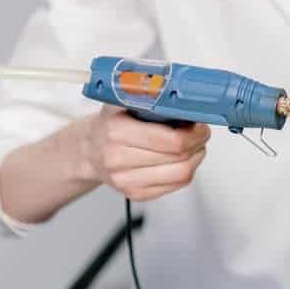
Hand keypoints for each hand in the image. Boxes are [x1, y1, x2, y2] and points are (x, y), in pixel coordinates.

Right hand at [81, 105, 210, 201]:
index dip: (194, 134)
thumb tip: (182, 97)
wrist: (90, 149)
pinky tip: (180, 159)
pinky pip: (175, 186)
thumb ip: (150, 94)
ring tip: (193, 146)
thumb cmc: (110, 123)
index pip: (172, 141)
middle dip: (198, 143)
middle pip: (180, 158)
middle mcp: (118, 159)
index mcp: (117, 131)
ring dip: (195, 158)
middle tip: (199, 133)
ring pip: (182, 175)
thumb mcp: (124, 99)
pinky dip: (185, 171)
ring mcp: (126, 180)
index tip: (200, 125)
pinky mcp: (136, 194)